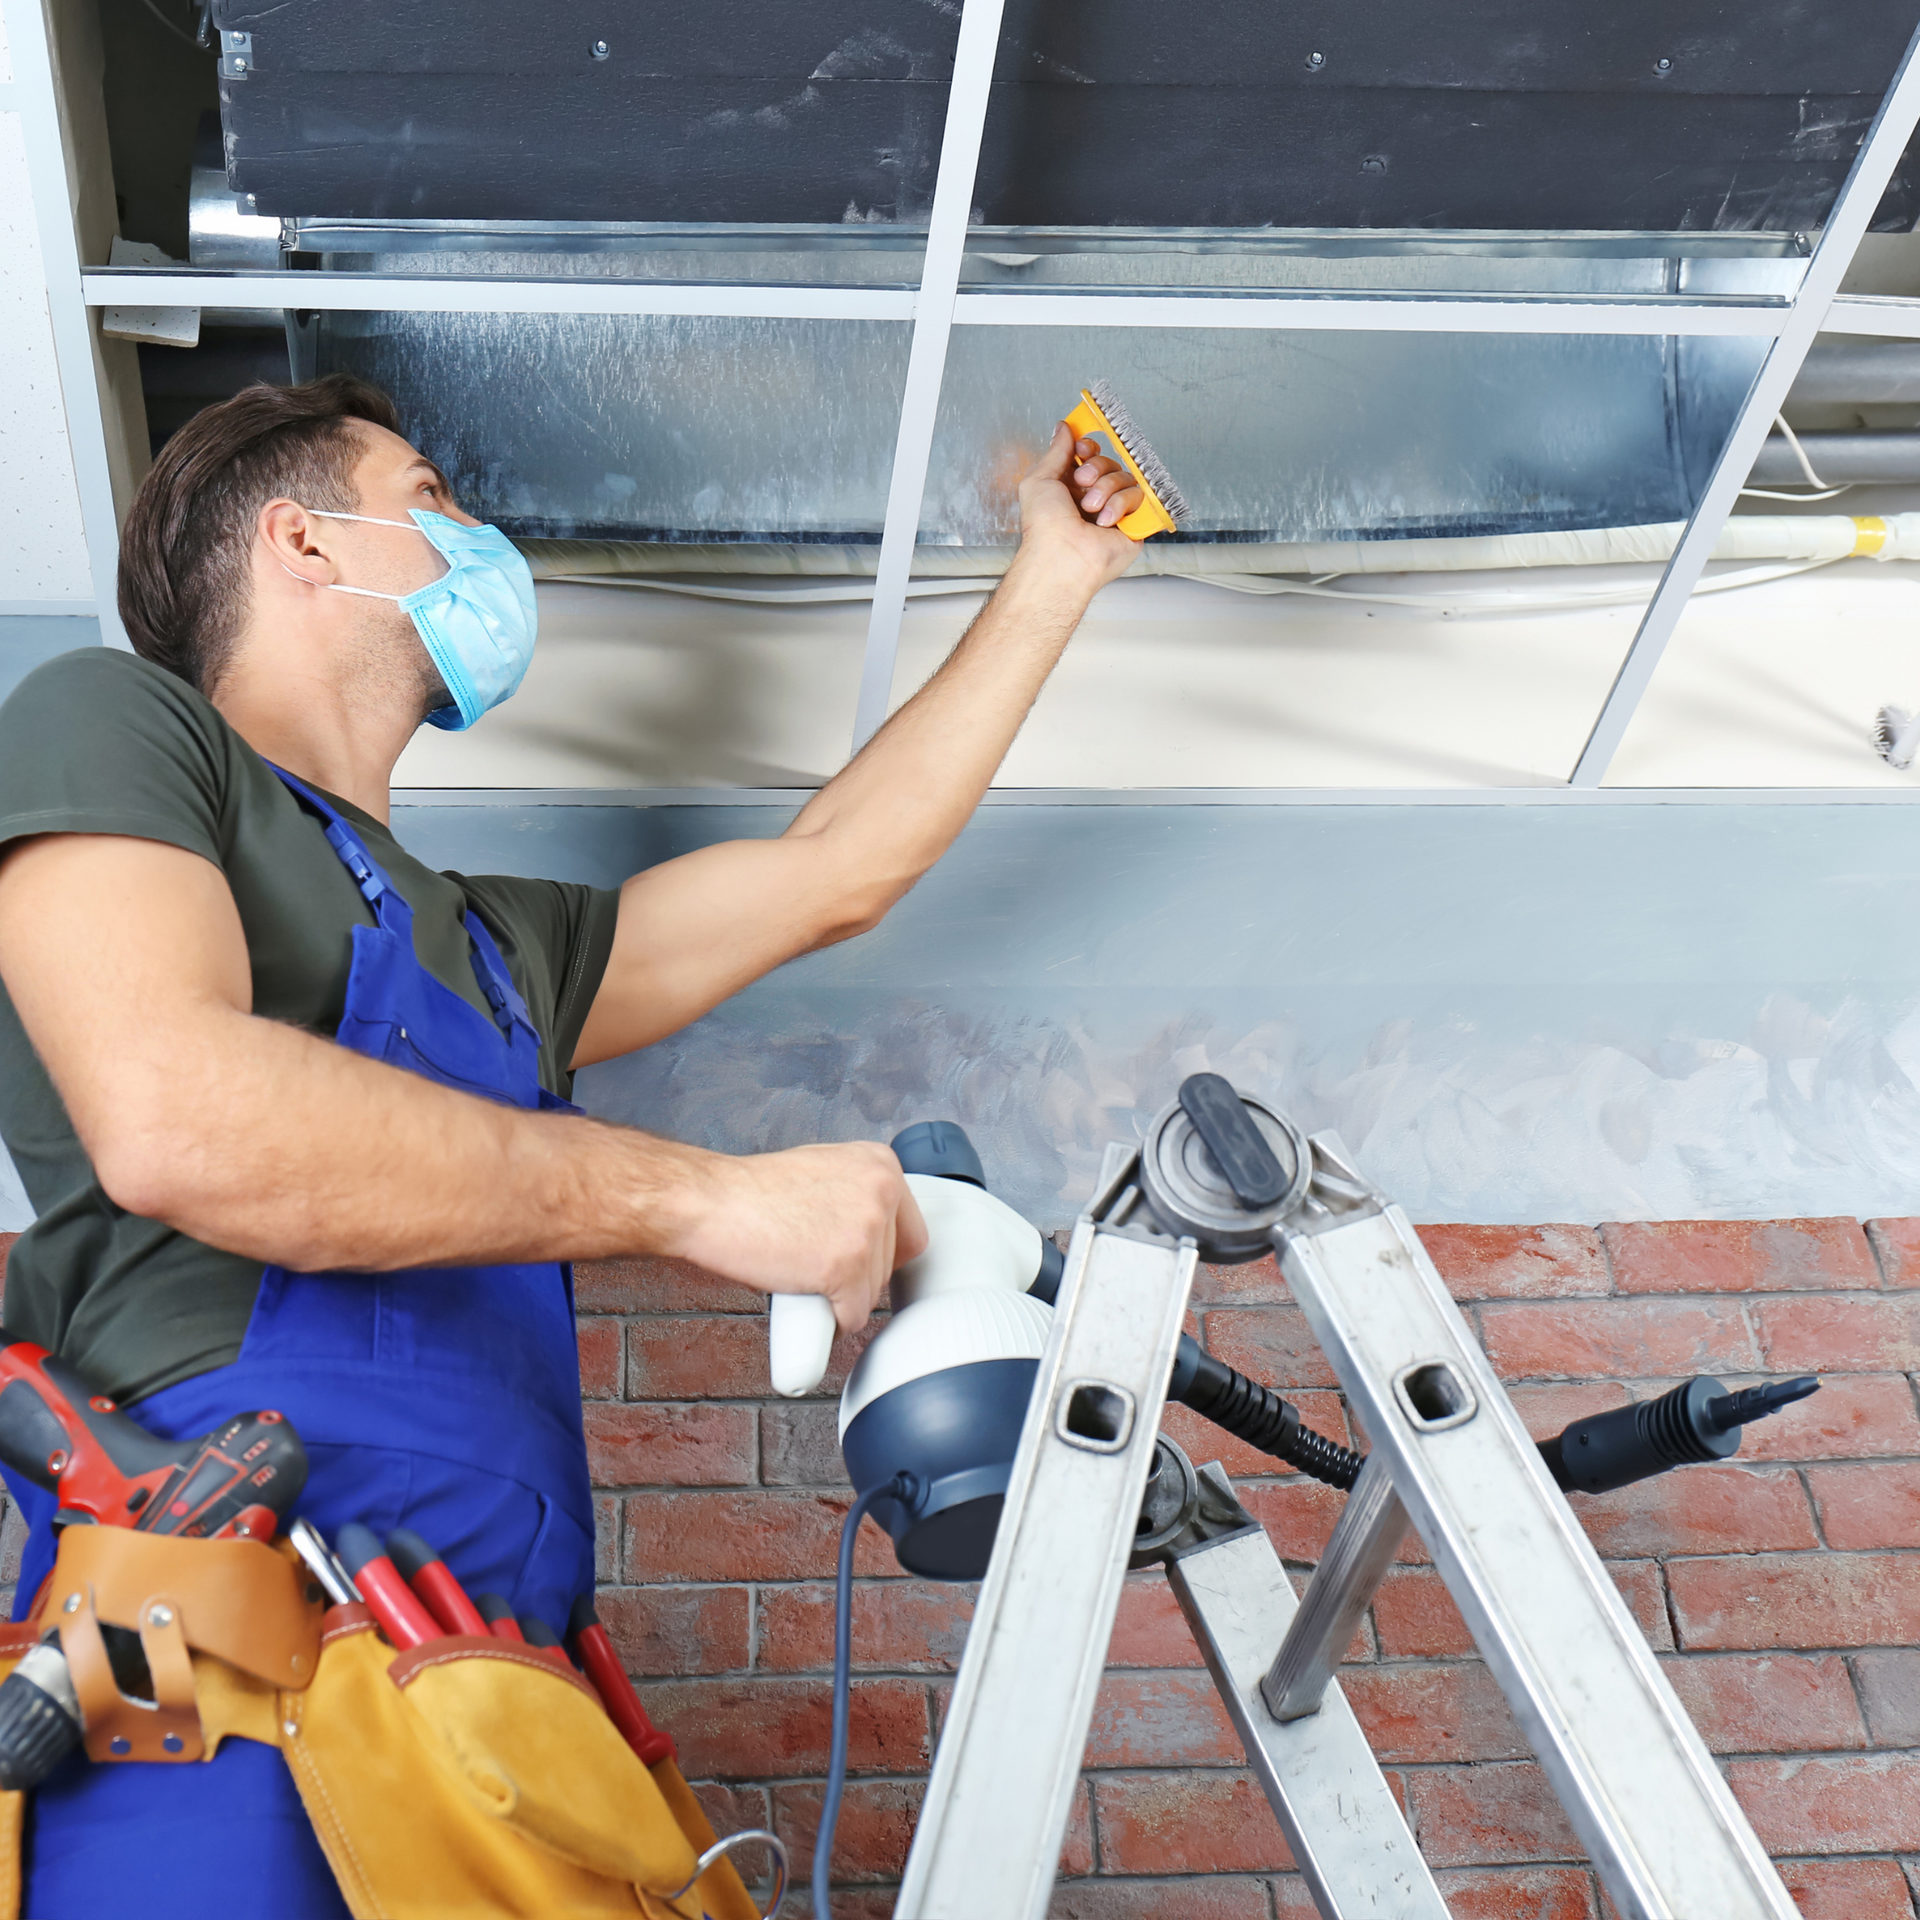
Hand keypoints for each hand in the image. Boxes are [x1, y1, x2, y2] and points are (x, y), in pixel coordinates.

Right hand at [670, 1142, 929, 1331]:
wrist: (712, 1202)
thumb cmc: (754, 1192)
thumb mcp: (824, 1169)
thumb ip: (858, 1191)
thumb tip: (881, 1230)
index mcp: (881, 1164)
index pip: (910, 1230)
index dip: (882, 1254)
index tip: (857, 1261)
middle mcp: (883, 1190)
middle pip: (893, 1264)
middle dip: (860, 1277)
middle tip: (821, 1270)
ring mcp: (866, 1229)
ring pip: (872, 1293)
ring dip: (841, 1298)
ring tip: (804, 1277)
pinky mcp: (845, 1267)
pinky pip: (853, 1316)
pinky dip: (832, 1322)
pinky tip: (809, 1303)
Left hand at [1013, 421, 1144, 594]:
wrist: (1061, 556)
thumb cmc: (1044, 528)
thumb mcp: (1039, 479)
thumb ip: (1056, 451)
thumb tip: (1064, 429)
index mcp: (1070, 487)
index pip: (1091, 454)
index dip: (1089, 447)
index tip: (1082, 449)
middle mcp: (1093, 498)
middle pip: (1110, 463)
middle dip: (1096, 469)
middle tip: (1082, 485)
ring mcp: (1114, 511)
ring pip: (1126, 477)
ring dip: (1106, 490)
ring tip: (1091, 510)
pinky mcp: (1133, 524)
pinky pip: (1140, 497)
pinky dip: (1121, 505)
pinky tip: (1106, 522)